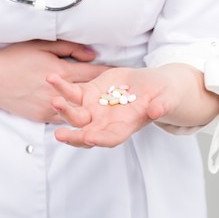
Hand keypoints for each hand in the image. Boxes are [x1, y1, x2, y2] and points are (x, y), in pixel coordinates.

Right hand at [0, 40, 109, 122]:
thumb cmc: (14, 58)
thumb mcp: (42, 45)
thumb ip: (70, 48)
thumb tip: (93, 54)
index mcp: (61, 72)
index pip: (92, 72)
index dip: (107, 72)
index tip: (121, 72)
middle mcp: (58, 93)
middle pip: (90, 94)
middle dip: (104, 93)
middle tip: (118, 92)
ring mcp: (50, 108)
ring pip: (79, 111)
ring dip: (90, 107)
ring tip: (103, 105)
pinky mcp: (41, 117)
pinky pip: (63, 118)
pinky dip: (72, 115)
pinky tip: (80, 112)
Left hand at [47, 65, 218, 147]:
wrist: (151, 86)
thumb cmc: (163, 96)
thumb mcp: (166, 99)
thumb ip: (162, 105)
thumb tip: (158, 111)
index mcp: (125, 127)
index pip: (111, 138)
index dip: (100, 139)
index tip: (89, 138)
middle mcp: (105, 122)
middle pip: (86, 133)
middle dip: (73, 136)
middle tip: (60, 135)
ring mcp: (94, 109)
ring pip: (74, 114)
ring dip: (63, 110)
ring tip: (55, 101)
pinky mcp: (88, 94)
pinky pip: (71, 92)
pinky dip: (61, 87)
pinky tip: (51, 78)